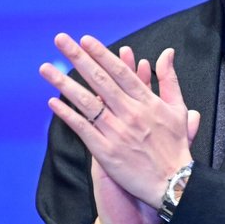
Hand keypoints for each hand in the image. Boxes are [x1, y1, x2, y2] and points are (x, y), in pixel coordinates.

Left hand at [40, 33, 198, 223]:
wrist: (173, 183)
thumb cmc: (176, 145)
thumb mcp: (178, 108)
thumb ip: (169, 78)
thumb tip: (167, 52)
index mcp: (147, 101)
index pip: (120, 72)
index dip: (102, 54)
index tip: (86, 40)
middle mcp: (130, 113)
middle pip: (100, 80)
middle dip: (79, 58)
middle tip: (61, 41)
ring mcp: (116, 133)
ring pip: (87, 102)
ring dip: (64, 83)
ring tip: (47, 68)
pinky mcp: (106, 152)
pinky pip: (83, 129)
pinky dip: (67, 115)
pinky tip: (53, 102)